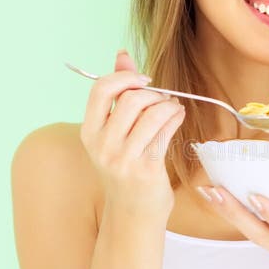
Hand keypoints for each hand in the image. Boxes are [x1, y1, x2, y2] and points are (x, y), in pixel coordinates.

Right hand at [79, 49, 185, 214]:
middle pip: (131, 99)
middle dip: (153, 94)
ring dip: (169, 104)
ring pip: (151, 112)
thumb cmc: (127, 167)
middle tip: (164, 99)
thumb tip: (122, 55)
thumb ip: (118, 94)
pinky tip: (178, 116)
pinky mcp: (146, 168)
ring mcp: (123, 158)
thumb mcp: (115, 133)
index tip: (144, 81)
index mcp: (89, 132)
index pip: (101, 89)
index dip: (125, 77)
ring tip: (174, 107)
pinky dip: (176, 116)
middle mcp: (102, 145)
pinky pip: (165, 129)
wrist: (133, 213)